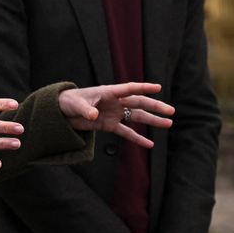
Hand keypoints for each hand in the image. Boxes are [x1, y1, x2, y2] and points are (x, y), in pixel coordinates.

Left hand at [58, 82, 173, 148]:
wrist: (62, 111)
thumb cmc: (70, 102)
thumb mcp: (77, 105)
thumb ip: (87, 109)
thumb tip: (94, 115)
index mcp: (109, 92)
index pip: (129, 88)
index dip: (144, 88)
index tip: (158, 88)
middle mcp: (115, 102)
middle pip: (139, 103)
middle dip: (155, 107)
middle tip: (171, 111)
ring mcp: (114, 113)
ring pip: (137, 117)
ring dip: (152, 121)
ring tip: (168, 124)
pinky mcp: (109, 125)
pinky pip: (126, 132)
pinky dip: (137, 138)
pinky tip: (149, 144)